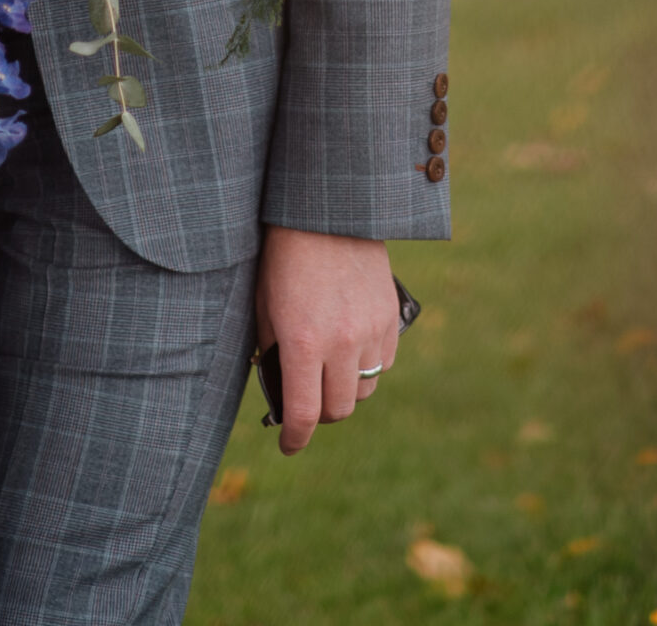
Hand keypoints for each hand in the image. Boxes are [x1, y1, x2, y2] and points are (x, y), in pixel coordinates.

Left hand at [255, 227, 400, 454]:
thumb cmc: (284, 255)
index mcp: (302, 341)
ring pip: (364, 389)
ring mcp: (371, 331)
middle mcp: (341, 343)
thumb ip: (273, 350)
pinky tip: (350, 345)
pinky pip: (383, 362)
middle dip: (319, 414)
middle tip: (306, 403)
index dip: (294, 439)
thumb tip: (279, 388)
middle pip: (338, 410)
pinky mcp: (391, 318)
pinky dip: (367, 364)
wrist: (326, 211)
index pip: (303, 414)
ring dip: (345, 390)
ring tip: (327, 370)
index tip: (287, 445)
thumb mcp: (265, 304)